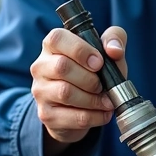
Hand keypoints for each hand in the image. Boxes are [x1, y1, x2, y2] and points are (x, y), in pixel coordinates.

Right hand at [30, 26, 127, 155]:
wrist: (82, 109)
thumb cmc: (94, 73)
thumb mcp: (108, 52)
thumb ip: (115, 40)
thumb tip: (114, 50)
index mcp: (53, 45)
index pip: (57, 39)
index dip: (80, 50)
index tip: (99, 62)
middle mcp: (41, 66)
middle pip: (62, 67)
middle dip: (90, 78)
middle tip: (103, 85)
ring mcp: (40, 91)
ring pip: (66, 92)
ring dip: (94, 99)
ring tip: (107, 101)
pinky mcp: (46, 115)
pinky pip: (73, 116)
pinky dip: (95, 116)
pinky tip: (104, 113)